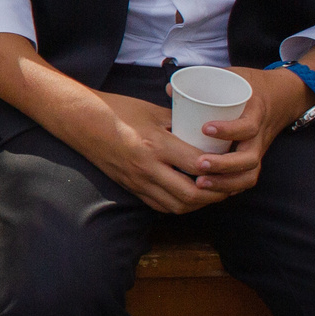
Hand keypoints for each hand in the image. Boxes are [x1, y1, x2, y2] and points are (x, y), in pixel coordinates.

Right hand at [75, 94, 227, 215]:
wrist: (83, 122)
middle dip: (215, 194)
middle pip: (190, 194)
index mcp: (155, 144)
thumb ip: (179, 123)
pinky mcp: (131, 187)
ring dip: (199, 203)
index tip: (231, 163)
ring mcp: (138, 181)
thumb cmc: (118, 110)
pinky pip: (160, 205)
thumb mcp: (153, 111)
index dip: (219, 168)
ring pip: (177, 205)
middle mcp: (147, 168)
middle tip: (229, 185)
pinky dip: (179, 205)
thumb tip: (203, 132)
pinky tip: (189, 196)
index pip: (196, 164)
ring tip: (213, 193)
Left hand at [180, 68, 309, 197]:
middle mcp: (260, 136)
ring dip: (225, 182)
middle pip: (249, 158)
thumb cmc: (250, 86)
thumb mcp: (233, 76)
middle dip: (223, 165)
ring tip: (200, 183)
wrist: (282, 97)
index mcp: (256, 112)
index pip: (248, 126)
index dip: (229, 130)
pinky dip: (231, 188)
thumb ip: (204, 81)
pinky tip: (211, 192)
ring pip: (249, 174)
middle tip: (199, 164)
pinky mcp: (254, 159)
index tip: (205, 129)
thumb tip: (171, 89)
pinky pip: (247, 179)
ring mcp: (259, 150)